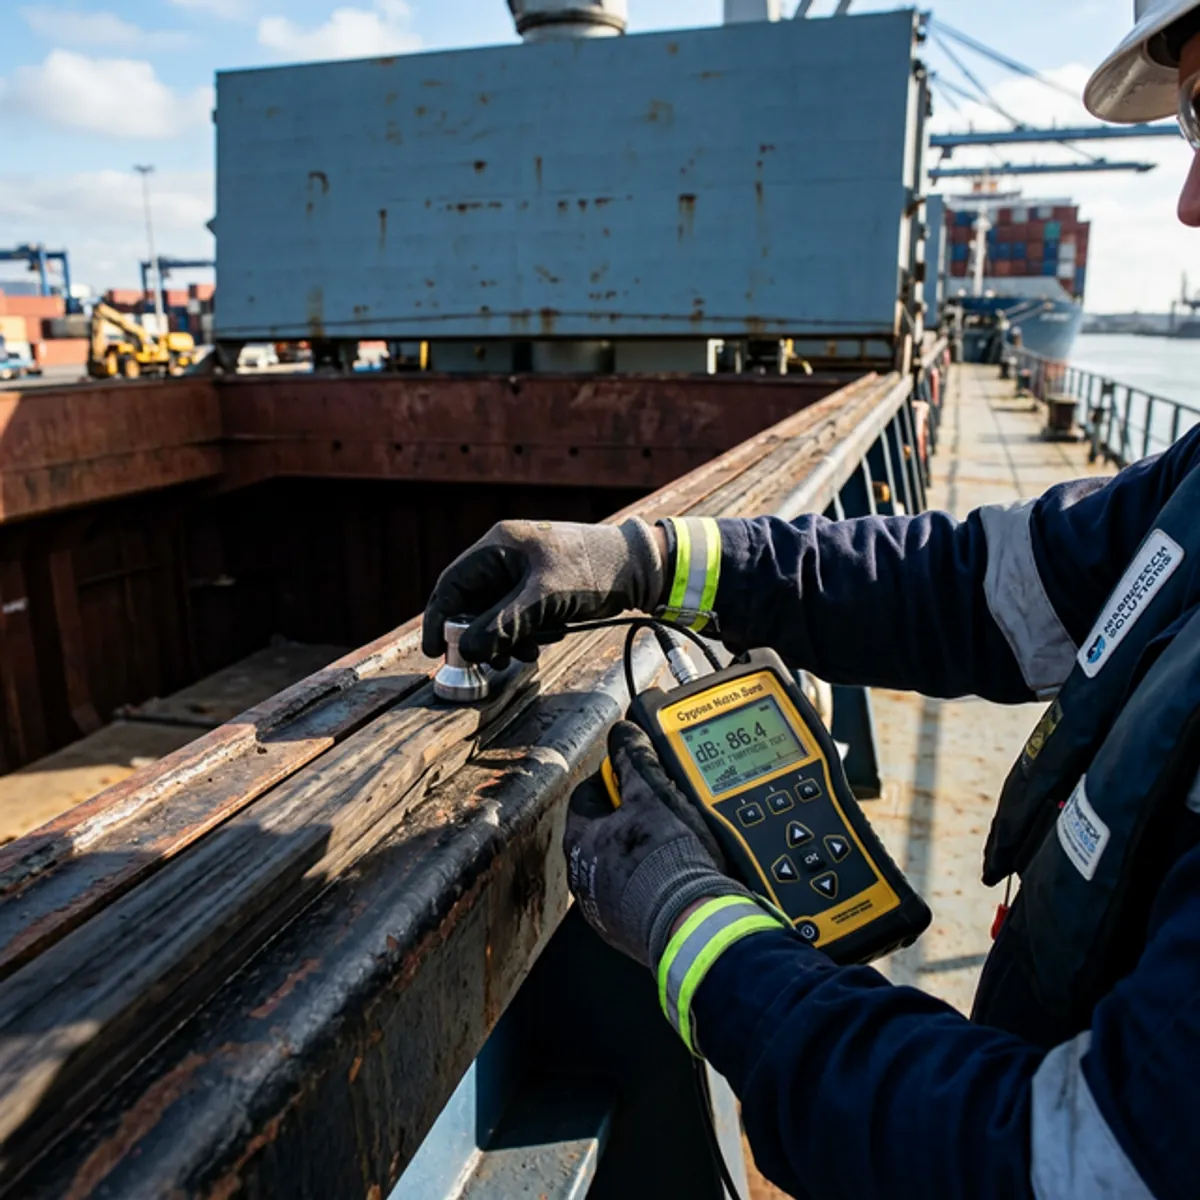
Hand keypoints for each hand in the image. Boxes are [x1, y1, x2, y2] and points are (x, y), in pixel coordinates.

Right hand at [422, 518, 665, 667]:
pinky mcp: (540, 588)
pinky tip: (548, 637)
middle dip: (483, 637)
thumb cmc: (593, 570)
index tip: (436, 653)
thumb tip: (467, 649)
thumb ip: (503, 624)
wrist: (640, 567)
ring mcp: (522, 573)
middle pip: (473, 605)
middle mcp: (505, 557)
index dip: (439, 620)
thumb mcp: (544, 598)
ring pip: (496, 616)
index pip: (450, 586)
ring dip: (508, 639)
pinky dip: (527, 633)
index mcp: (498, 546)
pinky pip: (519, 617)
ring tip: (531, 650)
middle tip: (494, 662)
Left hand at [563, 721, 750, 969]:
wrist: (690, 925)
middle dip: (633, 816)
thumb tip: (624, 733)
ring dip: (644, 851)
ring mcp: (604, 907)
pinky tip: (680, 876)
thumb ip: (635, 759)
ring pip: (621, 864)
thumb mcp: (653, 794)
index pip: (588, 793)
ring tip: (678, 842)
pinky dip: (656, 882)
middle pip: (605, 830)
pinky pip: (639, 895)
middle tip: (664, 807)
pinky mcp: (629, 929)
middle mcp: (583, 876)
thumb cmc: (665, 863)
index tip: (637, 773)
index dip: (615, 778)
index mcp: (580, 839)